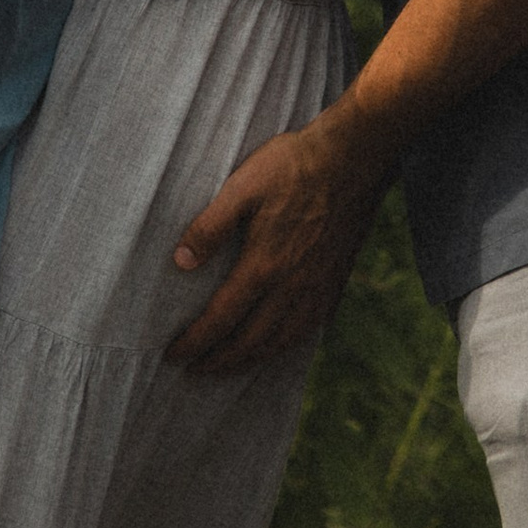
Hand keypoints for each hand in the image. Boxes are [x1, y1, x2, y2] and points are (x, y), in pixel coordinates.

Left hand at [167, 115, 388, 372]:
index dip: (195, 341)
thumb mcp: (242, 186)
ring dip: (252, 360)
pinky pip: (309, 328)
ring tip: (231, 366)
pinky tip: (278, 343)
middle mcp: (292, 286)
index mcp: (264, 266)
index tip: (173, 355)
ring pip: (282, 341)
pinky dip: (286, 345)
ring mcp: (318, 287)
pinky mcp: (336, 280)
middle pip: (251, 341)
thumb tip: (179, 262)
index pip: (221, 318)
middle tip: (195, 370)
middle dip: (220, 361)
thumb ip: (210, 226)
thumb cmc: (293, 166)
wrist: (354, 157)